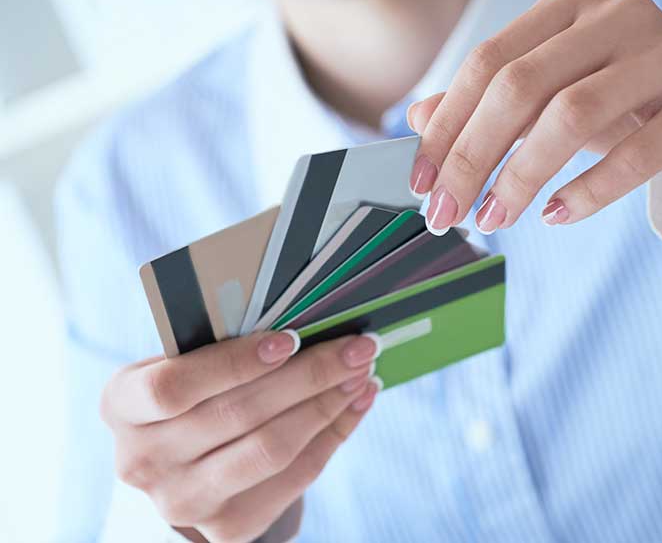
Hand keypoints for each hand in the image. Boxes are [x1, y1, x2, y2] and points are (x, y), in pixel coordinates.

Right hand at [101, 331, 379, 542]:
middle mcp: (141, 460)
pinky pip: (294, 477)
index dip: (235, 363)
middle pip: (238, 415)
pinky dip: (333, 435)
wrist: (187, 461)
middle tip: (357, 347)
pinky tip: (354, 404)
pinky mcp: (226, 528)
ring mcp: (181, 501)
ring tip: (361, 373)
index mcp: (121, 403)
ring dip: (327, 405)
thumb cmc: (196, 388)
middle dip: (309, 375)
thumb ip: (226, 342)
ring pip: (272, 449)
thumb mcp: (187, 361)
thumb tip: (306, 319)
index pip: (174, 386)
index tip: (291, 338)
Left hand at [407, 0, 661, 233]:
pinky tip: (557, 215)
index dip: (447, 124)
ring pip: (572, 114)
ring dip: (521, 176)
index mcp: (572, 5)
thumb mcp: (556, 99)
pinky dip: (589, 190)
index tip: (422, 183)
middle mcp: (619, 14)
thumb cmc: (633, 103)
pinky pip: (638, 152)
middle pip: (521, 85)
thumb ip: (492, 104)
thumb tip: (418, 118)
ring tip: (495, 218)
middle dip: (473, 156)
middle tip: (449, 213)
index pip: (489, 61)